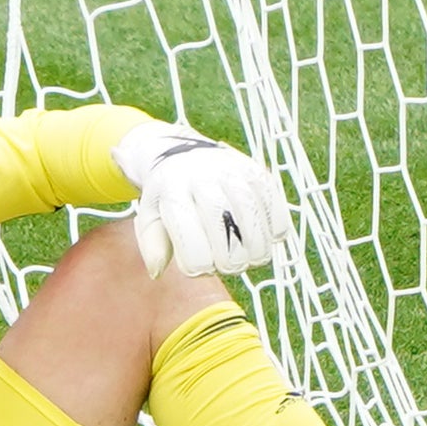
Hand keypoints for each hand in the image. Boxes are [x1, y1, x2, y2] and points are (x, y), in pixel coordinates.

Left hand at [113, 122, 291, 276]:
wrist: (183, 155)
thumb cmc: (167, 196)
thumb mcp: (150, 217)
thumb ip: (152, 245)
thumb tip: (156, 270)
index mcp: (172, 189)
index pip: (191, 241)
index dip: (198, 266)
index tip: (197, 266)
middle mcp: (205, 177)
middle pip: (228, 234)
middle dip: (229, 262)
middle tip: (225, 264)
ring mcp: (235, 172)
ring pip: (256, 225)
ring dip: (254, 252)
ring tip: (244, 254)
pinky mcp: (259, 173)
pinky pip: (277, 212)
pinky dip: (274, 233)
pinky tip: (260, 236)